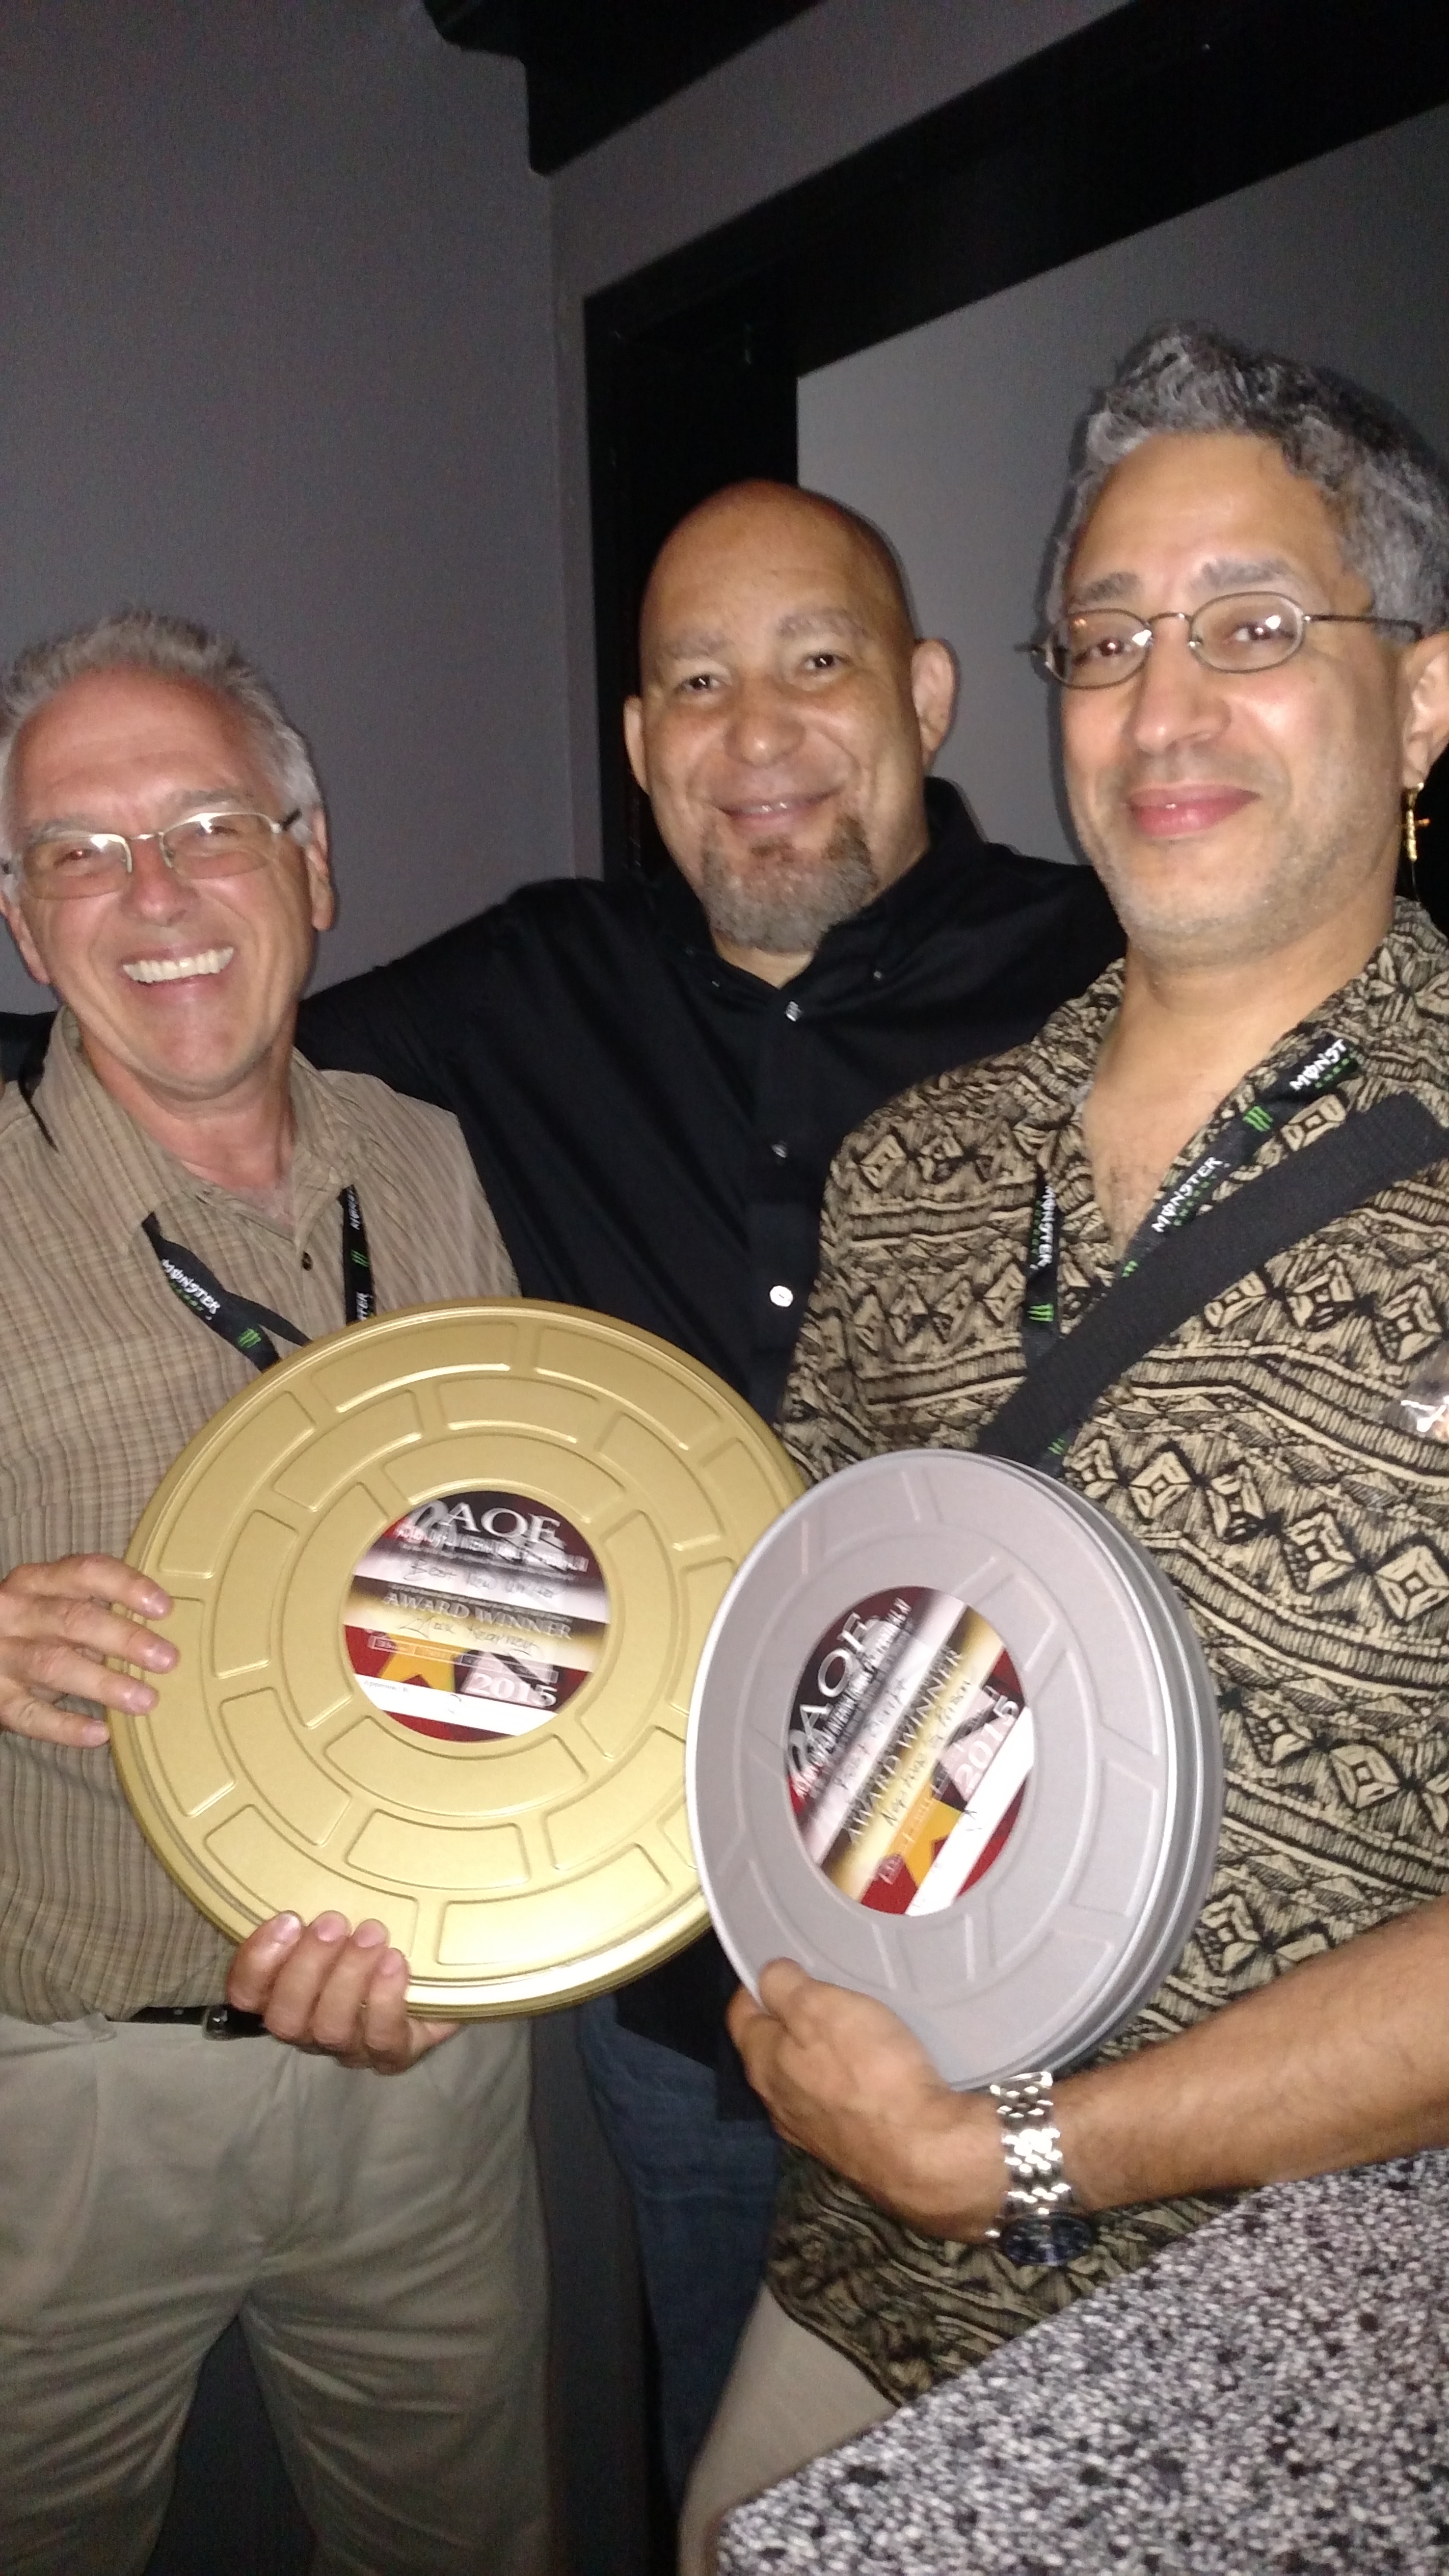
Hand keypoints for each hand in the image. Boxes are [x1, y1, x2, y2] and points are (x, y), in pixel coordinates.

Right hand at [0, 1554, 175, 1748]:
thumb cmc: (32, 1630)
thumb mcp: (53, 1608)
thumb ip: (95, 1611)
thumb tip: (163, 1630)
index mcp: (35, 1582)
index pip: (85, 1573)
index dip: (126, 1587)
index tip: (165, 1609)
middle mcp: (15, 1613)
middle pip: (73, 1619)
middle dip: (124, 1639)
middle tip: (167, 1659)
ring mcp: (1, 1656)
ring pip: (53, 1665)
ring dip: (103, 1682)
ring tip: (144, 1700)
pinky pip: (31, 1715)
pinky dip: (66, 1726)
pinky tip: (99, 1733)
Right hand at [227, 1912, 460, 2071]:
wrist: (437, 1976)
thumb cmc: (374, 1940)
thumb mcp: (341, 1920)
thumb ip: (315, 1907)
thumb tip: (308, 1860)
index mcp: (284, 1995)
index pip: (247, 1993)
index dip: (257, 1961)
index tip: (287, 1919)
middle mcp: (308, 2028)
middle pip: (284, 2018)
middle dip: (306, 1967)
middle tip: (332, 1922)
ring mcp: (349, 2046)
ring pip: (330, 2028)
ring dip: (348, 1977)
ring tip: (371, 1934)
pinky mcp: (392, 2054)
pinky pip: (381, 2037)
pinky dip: (386, 1999)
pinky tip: (396, 1963)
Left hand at [728, 1958, 1003, 2237]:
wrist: (921, 2150)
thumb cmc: (869, 2071)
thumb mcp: (821, 2008)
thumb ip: (786, 1987)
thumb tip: (767, 1977)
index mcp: (762, 2063)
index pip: (740, 2015)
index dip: (754, 1985)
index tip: (775, 1966)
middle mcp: (777, 2101)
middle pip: (769, 2050)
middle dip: (785, 2020)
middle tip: (815, 1991)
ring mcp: (809, 2131)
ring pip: (800, 2079)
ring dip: (815, 2054)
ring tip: (845, 2029)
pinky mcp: (844, 2148)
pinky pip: (832, 2104)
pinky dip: (841, 2083)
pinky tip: (866, 2074)